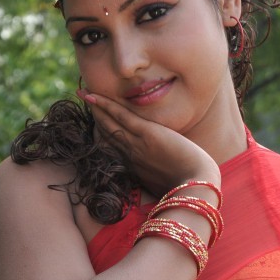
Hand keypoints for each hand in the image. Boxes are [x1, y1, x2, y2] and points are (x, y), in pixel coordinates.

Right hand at [78, 89, 219, 197]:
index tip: (95, 120)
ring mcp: (137, 145)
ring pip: (110, 123)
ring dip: (96, 108)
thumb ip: (157, 174)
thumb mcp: (166, 181)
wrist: (196, 186)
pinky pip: (121, 117)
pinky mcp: (147, 135)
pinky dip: (106, 106)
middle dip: (95, 117)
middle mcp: (130, 156)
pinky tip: (95, 96)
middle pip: (107, 133)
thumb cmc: (187, 186)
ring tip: (84, 94)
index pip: (113, 146)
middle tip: (84, 100)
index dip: (102, 132)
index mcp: (134, 167)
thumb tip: (159, 170)